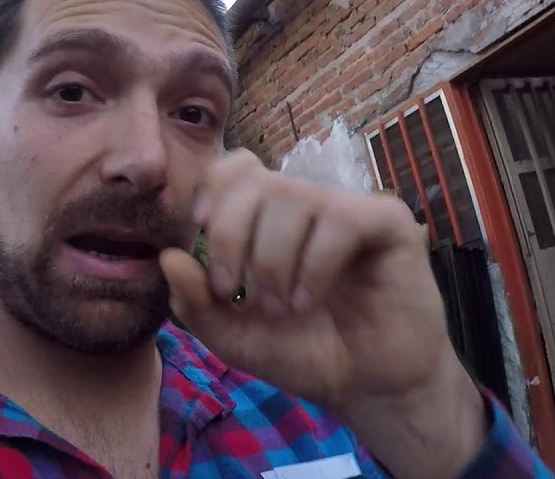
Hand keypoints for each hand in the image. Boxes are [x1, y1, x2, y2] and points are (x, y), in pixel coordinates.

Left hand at [159, 150, 486, 478]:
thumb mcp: (234, 336)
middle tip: (236, 292)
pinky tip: (310, 299)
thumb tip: (166, 257)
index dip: (214, 188)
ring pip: (293, 196)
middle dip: (231, 235)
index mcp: (270, 216)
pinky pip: (340, 218)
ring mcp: (349, 208)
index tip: (200, 227)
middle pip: (255, 181)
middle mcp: (308, 203)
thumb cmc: (304, 352)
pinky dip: (315, 264)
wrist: (367, 387)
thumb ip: (196, 302)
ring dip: (274, 259)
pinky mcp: (388, 223)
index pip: (237, 167)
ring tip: (282, 306)